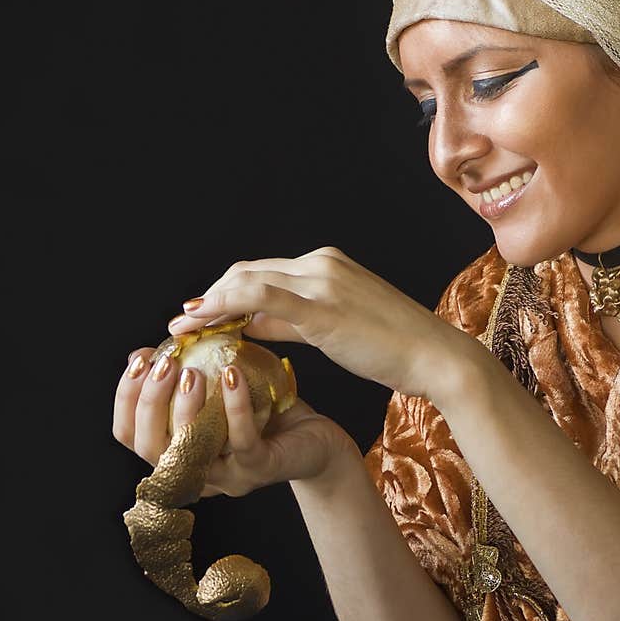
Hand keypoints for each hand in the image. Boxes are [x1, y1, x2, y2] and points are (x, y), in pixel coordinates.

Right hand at [113, 348, 359, 496]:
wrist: (318, 441)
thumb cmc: (266, 415)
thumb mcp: (221, 393)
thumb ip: (187, 378)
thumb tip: (146, 352)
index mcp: (179, 456)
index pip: (131, 436)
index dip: (126, 399)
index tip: (138, 360)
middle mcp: (197, 474)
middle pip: (152, 447)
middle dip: (149, 402)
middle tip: (164, 363)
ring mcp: (228, 476)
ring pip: (190, 450)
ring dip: (185, 407)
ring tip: (191, 370)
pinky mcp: (260, 468)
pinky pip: (241, 439)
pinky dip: (233, 405)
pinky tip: (231, 374)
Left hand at [166, 246, 470, 401]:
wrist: (435, 357)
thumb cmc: (395, 348)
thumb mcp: (338, 328)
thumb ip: (292, 321)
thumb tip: (251, 323)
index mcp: (329, 264)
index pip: (264, 271)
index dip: (227, 290)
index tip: (204, 311)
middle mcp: (321, 264)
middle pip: (249, 271)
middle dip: (212, 293)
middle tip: (187, 320)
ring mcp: (322, 282)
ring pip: (248, 281)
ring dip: (210, 301)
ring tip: (184, 325)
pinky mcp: (322, 307)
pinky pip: (260, 298)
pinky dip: (224, 306)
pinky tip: (201, 321)